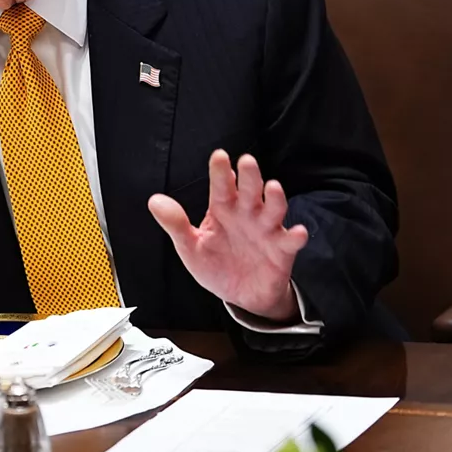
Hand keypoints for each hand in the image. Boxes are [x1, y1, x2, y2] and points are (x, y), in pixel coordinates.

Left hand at [148, 150, 308, 321]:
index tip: (219, 156)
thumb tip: (154, 201)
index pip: (221, 187)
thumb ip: (175, 224)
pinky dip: (296, 236)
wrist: (241, 296)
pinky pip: (290, 241)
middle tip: (247, 161)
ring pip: (273, 210)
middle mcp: (247, 214)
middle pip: (250, 191)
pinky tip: (298, 232)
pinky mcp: (282, 250)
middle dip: (249, 177)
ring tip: (273, 187)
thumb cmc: (216, 264)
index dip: (220, 172)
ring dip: (275, 199)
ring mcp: (266, 230)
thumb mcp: (190, 247)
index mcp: (223, 209)